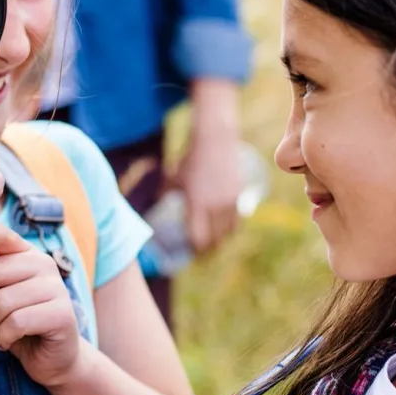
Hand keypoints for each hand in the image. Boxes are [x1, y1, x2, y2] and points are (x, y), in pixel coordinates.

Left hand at [0, 219, 83, 385]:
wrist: (52, 360)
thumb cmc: (17, 327)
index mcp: (25, 255)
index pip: (0, 235)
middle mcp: (43, 263)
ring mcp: (55, 287)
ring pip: (1, 302)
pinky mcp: (62, 313)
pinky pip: (16, 322)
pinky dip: (2, 338)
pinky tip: (4, 344)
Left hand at [175, 78, 243, 254]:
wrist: (215, 140)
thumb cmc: (190, 158)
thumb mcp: (173, 177)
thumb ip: (165, 192)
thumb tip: (155, 203)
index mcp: (196, 204)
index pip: (198, 238)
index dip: (195, 249)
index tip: (190, 252)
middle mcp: (215, 206)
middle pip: (214, 240)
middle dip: (208, 250)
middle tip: (202, 254)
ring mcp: (229, 201)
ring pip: (228, 233)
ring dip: (221, 242)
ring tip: (214, 246)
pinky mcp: (240, 195)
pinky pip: (237, 221)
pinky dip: (231, 230)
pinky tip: (224, 232)